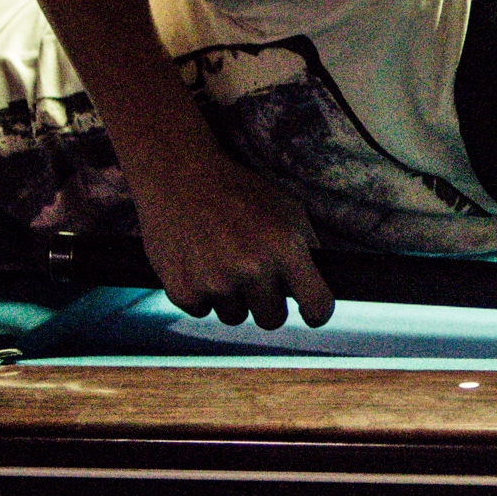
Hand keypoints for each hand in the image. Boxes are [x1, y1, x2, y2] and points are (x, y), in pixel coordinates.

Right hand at [129, 147, 334, 329]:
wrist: (178, 176)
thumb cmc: (239, 192)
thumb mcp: (287, 209)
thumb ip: (306, 248)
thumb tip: (317, 287)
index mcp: (285, 248)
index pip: (317, 305)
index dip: (317, 313)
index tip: (312, 314)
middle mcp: (252, 268)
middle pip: (273, 319)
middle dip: (268, 303)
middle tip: (253, 276)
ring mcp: (215, 282)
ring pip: (236, 317)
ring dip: (232, 298)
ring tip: (220, 260)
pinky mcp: (183, 291)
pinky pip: (203, 311)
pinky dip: (201, 293)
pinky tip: (197, 262)